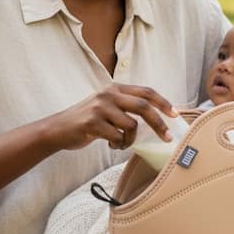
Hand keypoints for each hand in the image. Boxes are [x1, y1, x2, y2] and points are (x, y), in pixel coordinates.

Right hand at [49, 84, 176, 150]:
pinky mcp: (92, 123)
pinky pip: (117, 136)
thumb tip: (156, 117)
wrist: (58, 129)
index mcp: (115, 88)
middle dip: (159, 123)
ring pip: (131, 125)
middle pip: (144, 106)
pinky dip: (118, 144)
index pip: (146, 91)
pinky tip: (111, 144)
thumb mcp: (106, 106)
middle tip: (167, 137)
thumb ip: (126, 106)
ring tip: (121, 143)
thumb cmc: (87, 121)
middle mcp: (108, 94)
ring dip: (131, 139)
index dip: (163, 102)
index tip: (175, 115)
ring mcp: (100, 108)